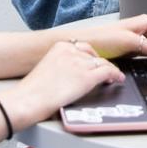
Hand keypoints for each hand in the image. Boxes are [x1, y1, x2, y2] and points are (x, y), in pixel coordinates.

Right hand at [4, 40, 124, 126]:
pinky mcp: (87, 77)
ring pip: (103, 63)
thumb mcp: (46, 68)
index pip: (82, 47)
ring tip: (113, 76)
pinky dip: (116, 75)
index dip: (90, 56)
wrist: (28, 100)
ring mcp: (80, 63)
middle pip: (93, 54)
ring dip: (109, 70)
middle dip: (99, 62)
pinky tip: (117, 80)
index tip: (93, 61)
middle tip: (103, 69)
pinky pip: (108, 72)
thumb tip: (70, 72)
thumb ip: (60, 65)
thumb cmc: (32, 91)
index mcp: (59, 46)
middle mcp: (71, 51)